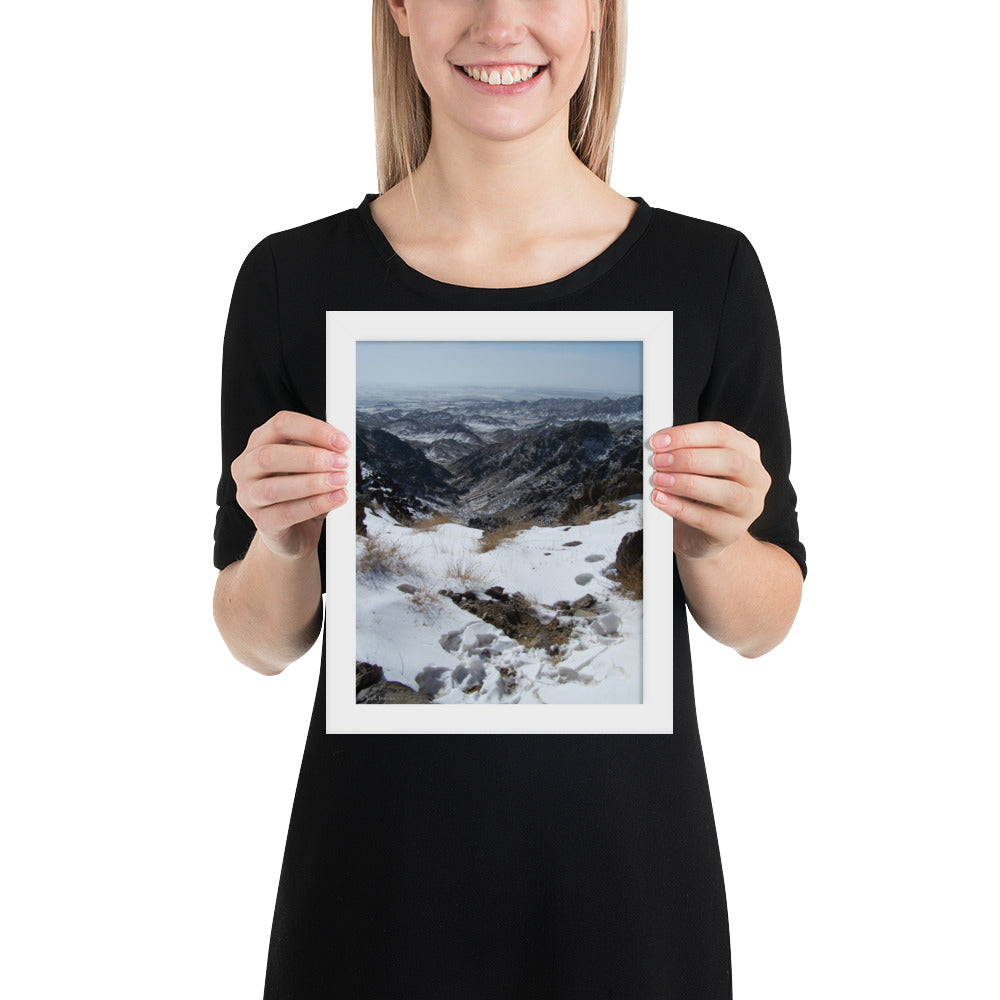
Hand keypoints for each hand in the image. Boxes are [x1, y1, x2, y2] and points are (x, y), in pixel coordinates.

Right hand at [231, 410, 350, 560]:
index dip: (313, 429)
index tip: (341, 441)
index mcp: (258, 444)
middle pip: (269, 455)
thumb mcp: (310, 466)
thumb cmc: (302, 492)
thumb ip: (321, 452)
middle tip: (341, 463)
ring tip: (340, 481)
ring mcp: (248, 497)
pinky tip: (335, 498)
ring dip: (313, 483)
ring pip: (274, 488)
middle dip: (310, 458)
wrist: (294, 531)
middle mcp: (246, 468)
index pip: (280, 425)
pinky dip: (315, 505)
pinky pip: (286, 513)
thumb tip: (341, 448)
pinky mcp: (261, 522)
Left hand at [649, 421, 770, 560]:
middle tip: (658, 461)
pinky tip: (661, 500)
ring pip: (726, 492)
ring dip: (687, 483)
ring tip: (659, 481)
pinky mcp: (733, 531)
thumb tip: (658, 444)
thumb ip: (682, 452)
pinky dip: (680, 508)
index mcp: (747, 452)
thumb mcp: (695, 467)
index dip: (688, 435)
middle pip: (730, 461)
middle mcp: (756, 477)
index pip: (722, 434)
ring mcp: (749, 507)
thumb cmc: (698, 495)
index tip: (659, 441)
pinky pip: (708, 519)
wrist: (700, 535)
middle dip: (689, 459)